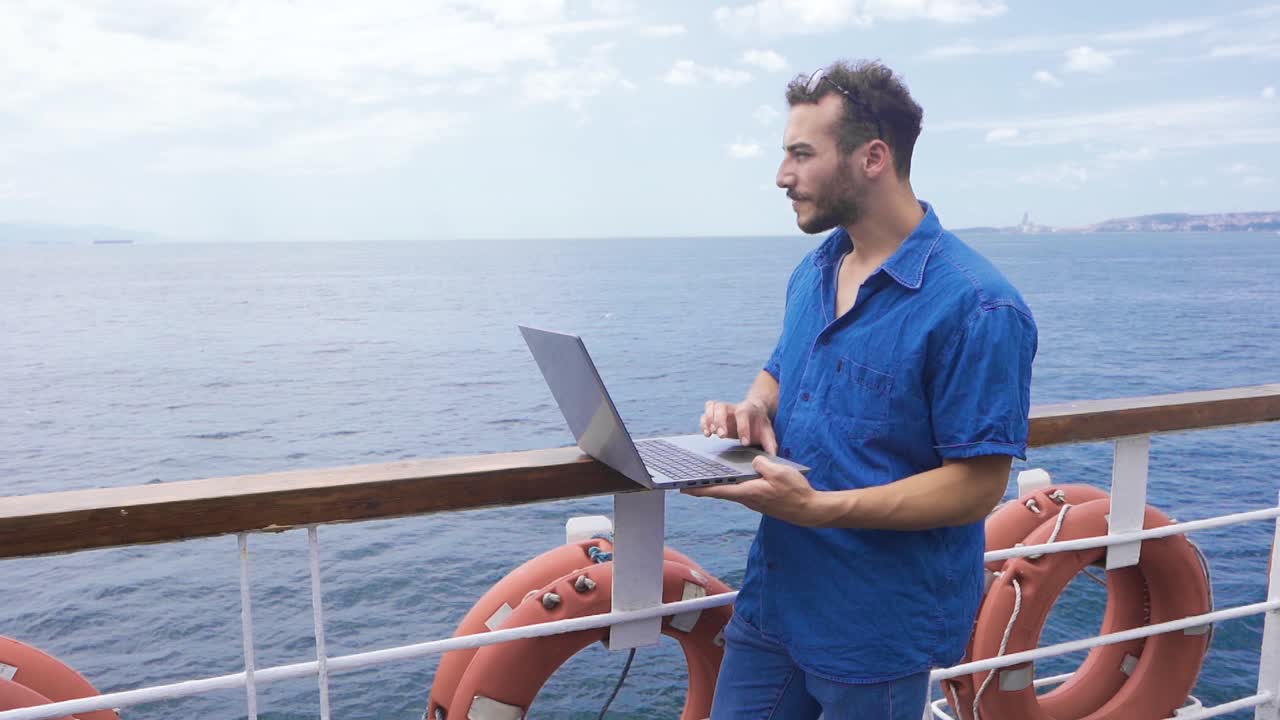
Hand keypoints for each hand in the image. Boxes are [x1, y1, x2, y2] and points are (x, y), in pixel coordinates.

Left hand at [682, 456, 833, 526]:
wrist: (809, 510)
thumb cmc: (795, 492)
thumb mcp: (778, 471)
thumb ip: (761, 463)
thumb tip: (752, 461)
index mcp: (747, 492)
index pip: (717, 490)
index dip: (699, 489)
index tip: (683, 488)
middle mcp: (747, 499)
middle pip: (721, 492)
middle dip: (704, 487)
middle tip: (687, 483)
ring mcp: (754, 501)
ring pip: (732, 491)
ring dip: (719, 486)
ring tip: (707, 478)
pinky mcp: (761, 500)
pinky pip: (743, 491)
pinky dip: (734, 486)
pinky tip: (734, 479)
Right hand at [700, 398, 777, 454]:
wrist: (754, 412)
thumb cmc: (759, 424)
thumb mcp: (767, 432)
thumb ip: (770, 444)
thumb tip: (772, 457)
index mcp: (748, 409)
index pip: (743, 413)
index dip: (742, 427)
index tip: (744, 443)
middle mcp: (733, 407)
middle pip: (722, 406)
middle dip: (720, 421)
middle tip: (722, 436)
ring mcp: (723, 409)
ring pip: (712, 406)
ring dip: (709, 420)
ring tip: (711, 434)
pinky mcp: (715, 414)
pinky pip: (705, 413)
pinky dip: (703, 423)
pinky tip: (707, 434)